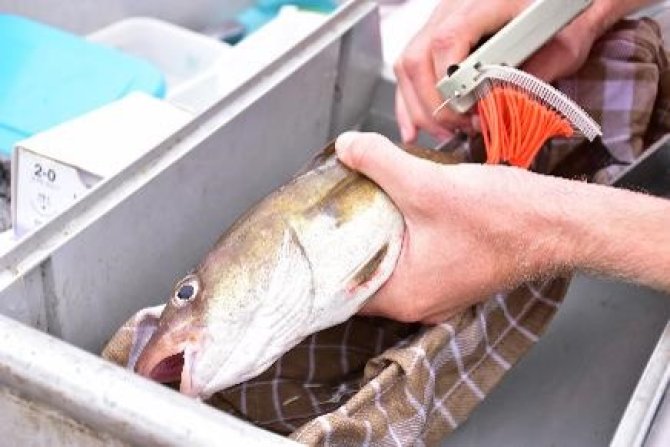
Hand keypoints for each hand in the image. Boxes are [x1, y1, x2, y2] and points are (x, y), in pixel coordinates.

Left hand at [335, 132, 571, 322]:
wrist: (561, 222)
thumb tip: (346, 146)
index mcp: (405, 296)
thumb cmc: (504, 217)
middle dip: (348, 240)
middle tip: (332, 208)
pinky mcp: (453, 275)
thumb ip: (379, 162)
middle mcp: (418, 303)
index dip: (323, 258)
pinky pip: (412, 260)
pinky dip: (400, 236)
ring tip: (359, 202)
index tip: (312, 230)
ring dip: (376, 235)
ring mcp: (438, 292)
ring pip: (389, 265)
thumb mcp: (428, 184)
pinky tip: (396, 207)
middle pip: (364, 274)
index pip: (342, 288)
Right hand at [394, 0, 609, 142]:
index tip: (469, 112)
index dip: (450, 85)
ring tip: (444, 131)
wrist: (563, 5)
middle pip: (418, 58)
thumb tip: (494, 108)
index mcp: (487, 1)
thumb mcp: (563, 50)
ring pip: (407, 65)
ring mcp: (441, 18)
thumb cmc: (566, 22)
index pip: (447, 42)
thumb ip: (530, 78)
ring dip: (419, 107)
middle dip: (433, 104)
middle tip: (458, 128)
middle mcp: (455, 5)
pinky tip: (413, 127)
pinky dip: (409, 101)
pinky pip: (408, 68)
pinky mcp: (435, 34)